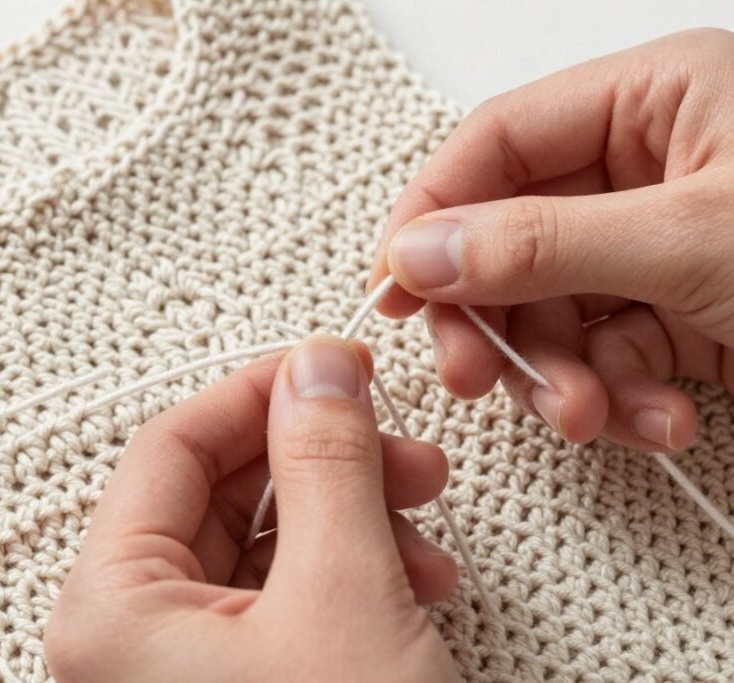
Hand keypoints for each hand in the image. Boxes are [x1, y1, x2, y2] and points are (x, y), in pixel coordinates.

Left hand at [44, 337, 458, 681]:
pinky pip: (283, 594)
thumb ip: (326, 460)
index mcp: (111, 610)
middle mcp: (128, 639)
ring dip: (348, 513)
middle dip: (318, 457)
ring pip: (260, 540)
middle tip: (392, 436)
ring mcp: (182, 669)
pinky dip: (348, 570)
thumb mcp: (343, 591)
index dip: (255, 393)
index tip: (327, 366)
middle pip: (219, 491)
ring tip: (421, 516)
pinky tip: (412, 575)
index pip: (170, 448)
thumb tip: (317, 368)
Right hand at [368, 28, 733, 451]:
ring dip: (565, 378)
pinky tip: (656, 419)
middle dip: (500, 319)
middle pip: (514, 240)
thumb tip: (418, 251)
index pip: (497, 145)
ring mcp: (666, 245)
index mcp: (655, 99)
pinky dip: (623, 397)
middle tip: (478, 373)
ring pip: (558, 311)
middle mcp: (652, 167)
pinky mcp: (689, 311)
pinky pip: (613, 353)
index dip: (434, 213)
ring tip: (593, 418)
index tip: (396, 283)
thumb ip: (541, 242)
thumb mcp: (695, 236)